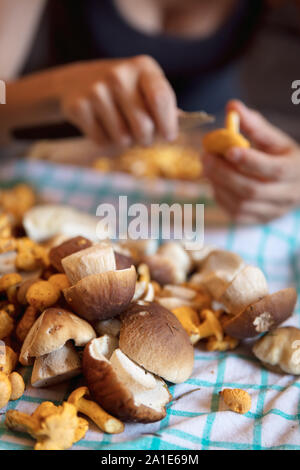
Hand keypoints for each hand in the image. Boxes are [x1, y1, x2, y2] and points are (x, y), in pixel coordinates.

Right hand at [59, 55, 177, 146]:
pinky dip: (105, 142)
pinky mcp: (79, 106)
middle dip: (146, 140)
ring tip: (120, 129)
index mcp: (143, 66)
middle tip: (144, 138)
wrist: (76, 82)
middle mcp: (119, 74)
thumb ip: (164, 105)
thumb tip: (186, 123)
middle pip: (143, 126)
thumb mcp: (144, 87)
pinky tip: (102, 127)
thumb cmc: (123, 90)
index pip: (160, 99)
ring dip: (124, 142)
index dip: (167, 124)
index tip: (169, 137)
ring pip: (122, 138)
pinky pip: (102, 141)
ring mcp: (97, 90)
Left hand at [203, 100, 299, 222]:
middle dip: (224, 174)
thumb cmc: (282, 156)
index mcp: (294, 170)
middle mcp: (287, 195)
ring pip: (242, 205)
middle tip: (205, 157)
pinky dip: (222, 198)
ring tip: (207, 167)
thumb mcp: (275, 140)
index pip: (272, 169)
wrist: (297, 184)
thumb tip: (232, 106)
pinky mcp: (261, 221)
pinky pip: (237, 215)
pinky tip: (215, 183)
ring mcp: (274, 212)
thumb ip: (254, 125)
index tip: (228, 150)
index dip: (249, 160)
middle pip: (252, 190)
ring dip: (219, 186)